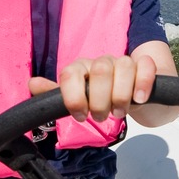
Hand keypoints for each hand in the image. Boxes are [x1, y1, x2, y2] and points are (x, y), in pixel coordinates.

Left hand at [28, 54, 157, 122]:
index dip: (74, 96)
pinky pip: (145, 65)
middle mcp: (102, 62)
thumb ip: (55, 95)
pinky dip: (142, 83)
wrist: (135, 97)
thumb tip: (32, 84)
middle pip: (100, 70)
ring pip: (123, 66)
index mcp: (81, 68)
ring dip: (121, 95)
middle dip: (100, 100)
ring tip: (119, 112)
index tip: (80, 116)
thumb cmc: (102, 98)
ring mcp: (125, 62)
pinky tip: (139, 99)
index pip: (71, 73)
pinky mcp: (146, 66)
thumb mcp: (79, 99)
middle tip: (102, 117)